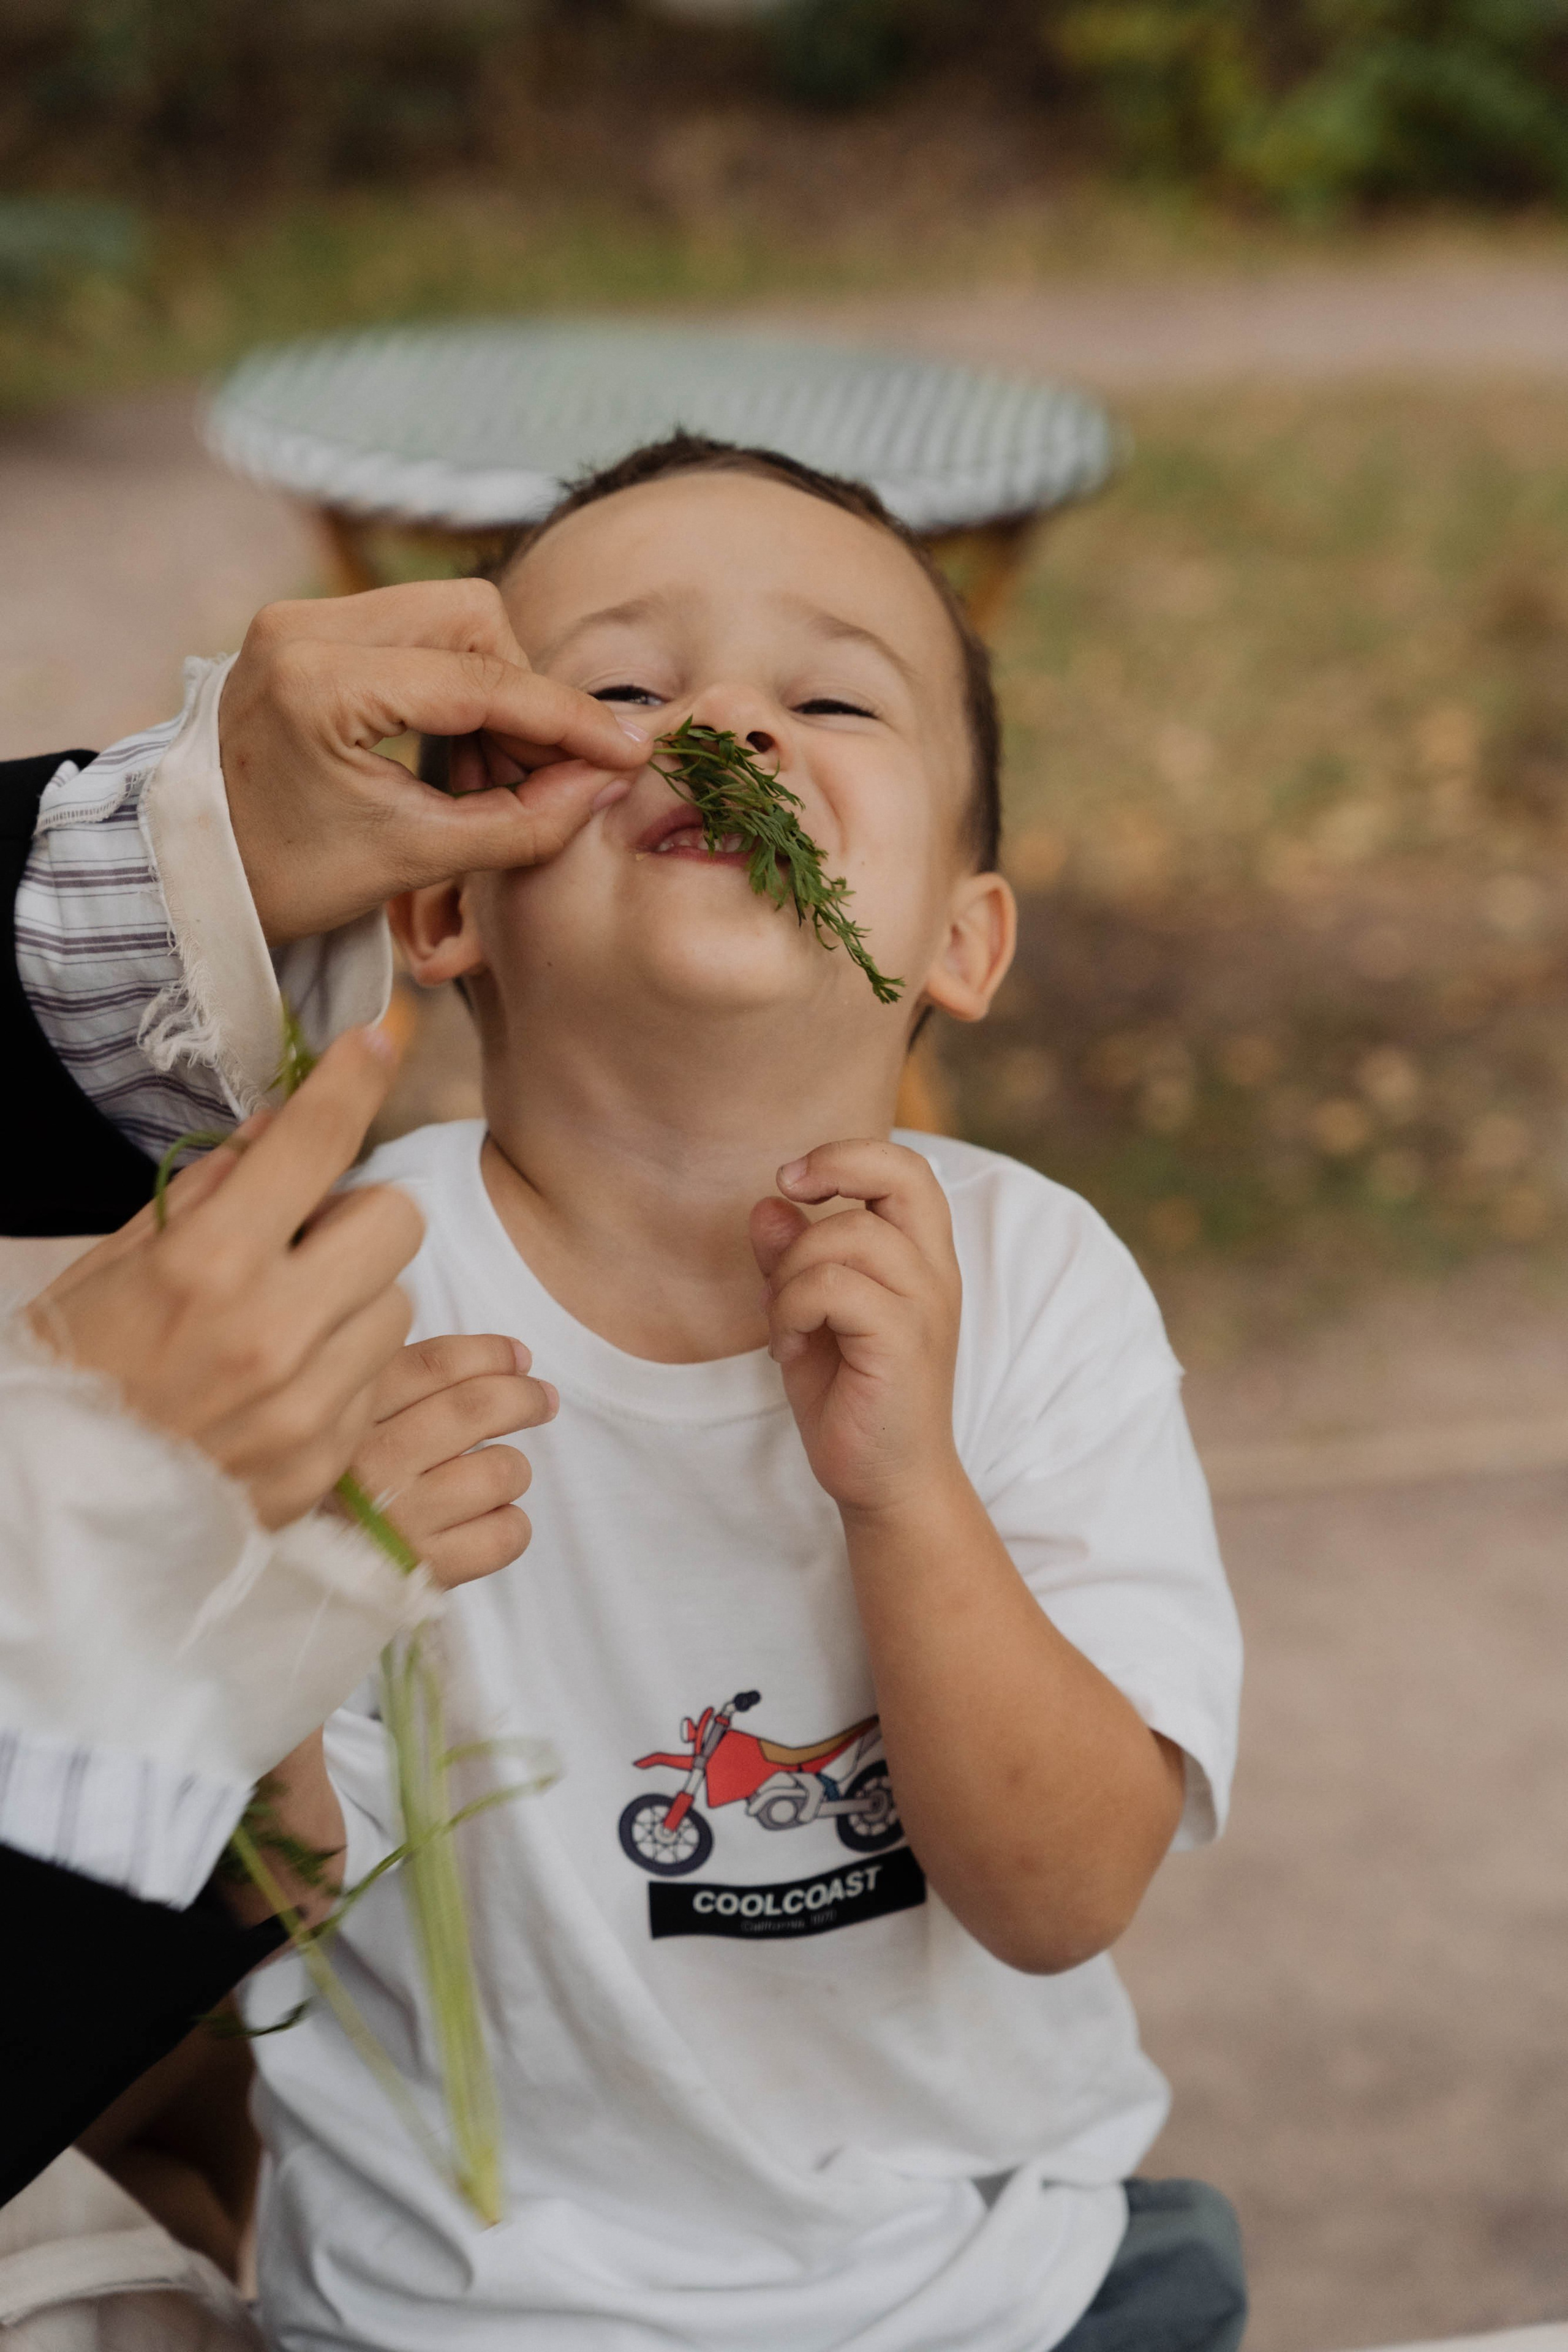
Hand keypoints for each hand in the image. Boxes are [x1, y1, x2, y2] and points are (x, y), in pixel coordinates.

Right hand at [28, 1027, 420, 1528]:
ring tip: (284, 1327)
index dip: (355, 1078)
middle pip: (395, 1221)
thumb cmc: (72, 1380)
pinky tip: (280, 1389)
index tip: (380, 1041)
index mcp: (207, 1264)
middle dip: (356, 1220)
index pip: (316, 1142)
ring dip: (354, 1301)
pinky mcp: (328, 1458)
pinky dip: (344, 1372)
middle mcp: (272, 1329)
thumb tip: (278, 1126)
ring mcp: (308, 1402)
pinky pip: (378, 1381)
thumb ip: (204, 1193)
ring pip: (398, 1304)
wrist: (57, 1521)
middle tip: (304, 1242)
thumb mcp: (109, 1269)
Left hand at [219, 580, 649, 944]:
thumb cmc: (285, 878)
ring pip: (450, 617)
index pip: (480, 679)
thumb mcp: (410, 860)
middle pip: (472, 618)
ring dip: (493, 691)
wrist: (189, 875)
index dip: (566, 719)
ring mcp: (299, 619)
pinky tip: (458, 756)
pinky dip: (454, 687)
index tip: (625, 754)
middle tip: (539, 777)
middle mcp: (304, 626)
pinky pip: (413, 633)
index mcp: (320, 681)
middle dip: (524, 696)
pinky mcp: (303, 630)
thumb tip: (605, 784)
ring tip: (492, 779)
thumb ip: (519, 822)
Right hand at [348, 1333, 557, 1584]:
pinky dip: (510, 1524)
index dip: (492, 1354)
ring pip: (501, 1470)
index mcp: (351, 1414)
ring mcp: (398, 1518)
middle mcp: (370, 1462)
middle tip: (542, 1400)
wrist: (303, 1576)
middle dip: (524, 1397)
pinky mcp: (426, 1568)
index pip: (437, 1365)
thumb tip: (512, 1359)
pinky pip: (506, 1533)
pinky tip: (484, 1521)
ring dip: (512, 1468)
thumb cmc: (345, 1486)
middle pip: (475, 1408)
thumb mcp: (354, 1421)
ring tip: (489, 1479)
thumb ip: (409, 1383)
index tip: (521, 1358)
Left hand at [751, 1139, 961, 1514]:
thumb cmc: (850, 1399)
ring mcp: (925, 1306)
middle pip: (900, 1176)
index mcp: (920, 1260)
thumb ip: (790, 1261)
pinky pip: (834, 1287)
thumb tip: (767, 1205)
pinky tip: (789, 1346)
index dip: (850, 1154)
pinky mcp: (903, 1342)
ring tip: (784, 1321)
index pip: (908, 1169)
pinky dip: (792, 1308)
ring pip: (848, 1236)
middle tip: (785, 1204)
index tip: (794, 1177)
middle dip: (831, 1172)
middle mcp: (934, 1274)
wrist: (885, 1484)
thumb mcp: (808, 1317)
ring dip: (792, 1272)